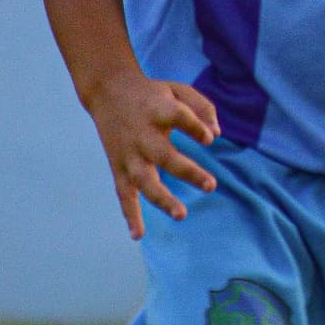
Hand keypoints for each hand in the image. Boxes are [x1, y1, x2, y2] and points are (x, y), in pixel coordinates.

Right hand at [86, 70, 220, 237]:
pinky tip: (138, 235)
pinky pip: (123, 194)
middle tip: (211, 185)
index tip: (208, 138)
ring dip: (162, 199)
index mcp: (158, 110)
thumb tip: (216, 136)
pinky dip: (129, 215)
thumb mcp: (177, 89)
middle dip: (187, 171)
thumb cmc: (151, 94)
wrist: (107, 91)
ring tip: (181, 215)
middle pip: (165, 156)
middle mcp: (143, 135)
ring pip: (144, 181)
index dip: (195, 128)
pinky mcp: (118, 167)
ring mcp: (129, 154)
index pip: (179, 118)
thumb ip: (202, 107)